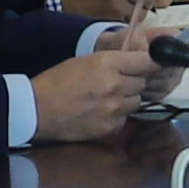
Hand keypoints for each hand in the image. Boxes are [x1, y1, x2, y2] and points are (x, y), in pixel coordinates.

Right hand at [28, 38, 173, 143]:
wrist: (37, 109)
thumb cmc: (57, 82)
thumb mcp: (85, 61)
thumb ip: (113, 62)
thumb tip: (139, 62)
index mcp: (107, 64)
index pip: (147, 62)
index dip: (151, 63)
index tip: (152, 64)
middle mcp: (115, 85)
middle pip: (143, 83)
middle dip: (134, 82)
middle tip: (116, 82)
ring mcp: (114, 108)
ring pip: (136, 101)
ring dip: (126, 99)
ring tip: (106, 98)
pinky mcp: (110, 126)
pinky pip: (125, 118)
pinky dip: (117, 115)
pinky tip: (100, 112)